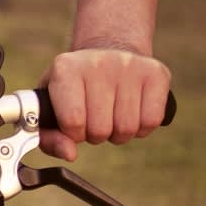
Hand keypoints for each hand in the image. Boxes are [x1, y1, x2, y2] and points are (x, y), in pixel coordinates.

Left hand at [37, 46, 173, 161]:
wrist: (110, 51)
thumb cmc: (75, 87)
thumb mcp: (51, 106)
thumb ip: (49, 137)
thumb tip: (70, 154)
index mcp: (65, 69)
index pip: (72, 121)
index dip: (74, 134)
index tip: (75, 124)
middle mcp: (97, 62)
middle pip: (101, 129)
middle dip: (97, 134)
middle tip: (95, 118)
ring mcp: (129, 65)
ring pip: (127, 128)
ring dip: (119, 133)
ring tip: (112, 114)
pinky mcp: (156, 73)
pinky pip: (151, 121)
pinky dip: (142, 128)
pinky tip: (133, 112)